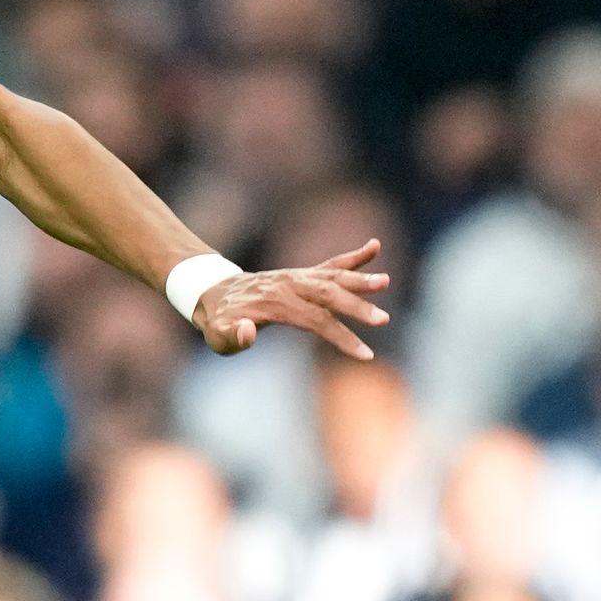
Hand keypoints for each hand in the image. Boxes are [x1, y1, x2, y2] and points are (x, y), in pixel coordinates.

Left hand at [193, 238, 393, 359]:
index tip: (365, 354)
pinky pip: (331, 263)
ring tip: (385, 282)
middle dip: (357, 307)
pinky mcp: (304, 273)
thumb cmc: (219, 321)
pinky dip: (354, 256)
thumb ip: (231, 336)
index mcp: (274, 303)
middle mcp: (289, 285)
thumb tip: (249, 330)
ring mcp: (298, 276)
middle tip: (384, 319)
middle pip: (329, 294)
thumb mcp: (217, 335)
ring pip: (333, 276)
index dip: (340, 336)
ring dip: (360, 278)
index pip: (315, 320)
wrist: (214, 293)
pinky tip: (375, 246)